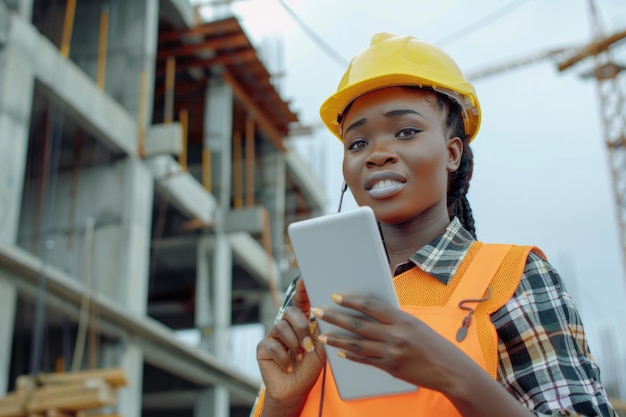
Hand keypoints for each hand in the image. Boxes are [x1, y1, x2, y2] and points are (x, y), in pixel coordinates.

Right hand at [256, 279, 325, 403]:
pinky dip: (284, 358)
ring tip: (300, 358)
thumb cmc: (309, 368)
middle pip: (291, 312)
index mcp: (301, 322)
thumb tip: (321, 312)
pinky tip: (288, 366)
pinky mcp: (263, 348)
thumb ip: (319, 330)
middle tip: (308, 346)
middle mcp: (286, 325)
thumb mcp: (320, 348)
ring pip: (281, 327)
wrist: (296, 390)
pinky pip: (272, 345)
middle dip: (301, 328)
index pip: (301, 301)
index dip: (302, 289)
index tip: (304, 278)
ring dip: (294, 344)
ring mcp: (273, 335)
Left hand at [312, 294, 464, 391]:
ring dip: (336, 338)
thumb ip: (393, 319)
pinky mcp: (390, 368)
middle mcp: (395, 335)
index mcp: (402, 319)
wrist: (449, 370)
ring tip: (321, 334)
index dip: (350, 300)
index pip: (370, 306)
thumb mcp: (415, 324)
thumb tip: (370, 311)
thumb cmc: (433, 344)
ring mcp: (391, 353)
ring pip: (356, 344)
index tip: (335, 296)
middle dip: (335, 317)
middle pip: (358, 324)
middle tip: (318, 313)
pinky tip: (338, 351)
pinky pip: (365, 360)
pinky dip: (350, 355)